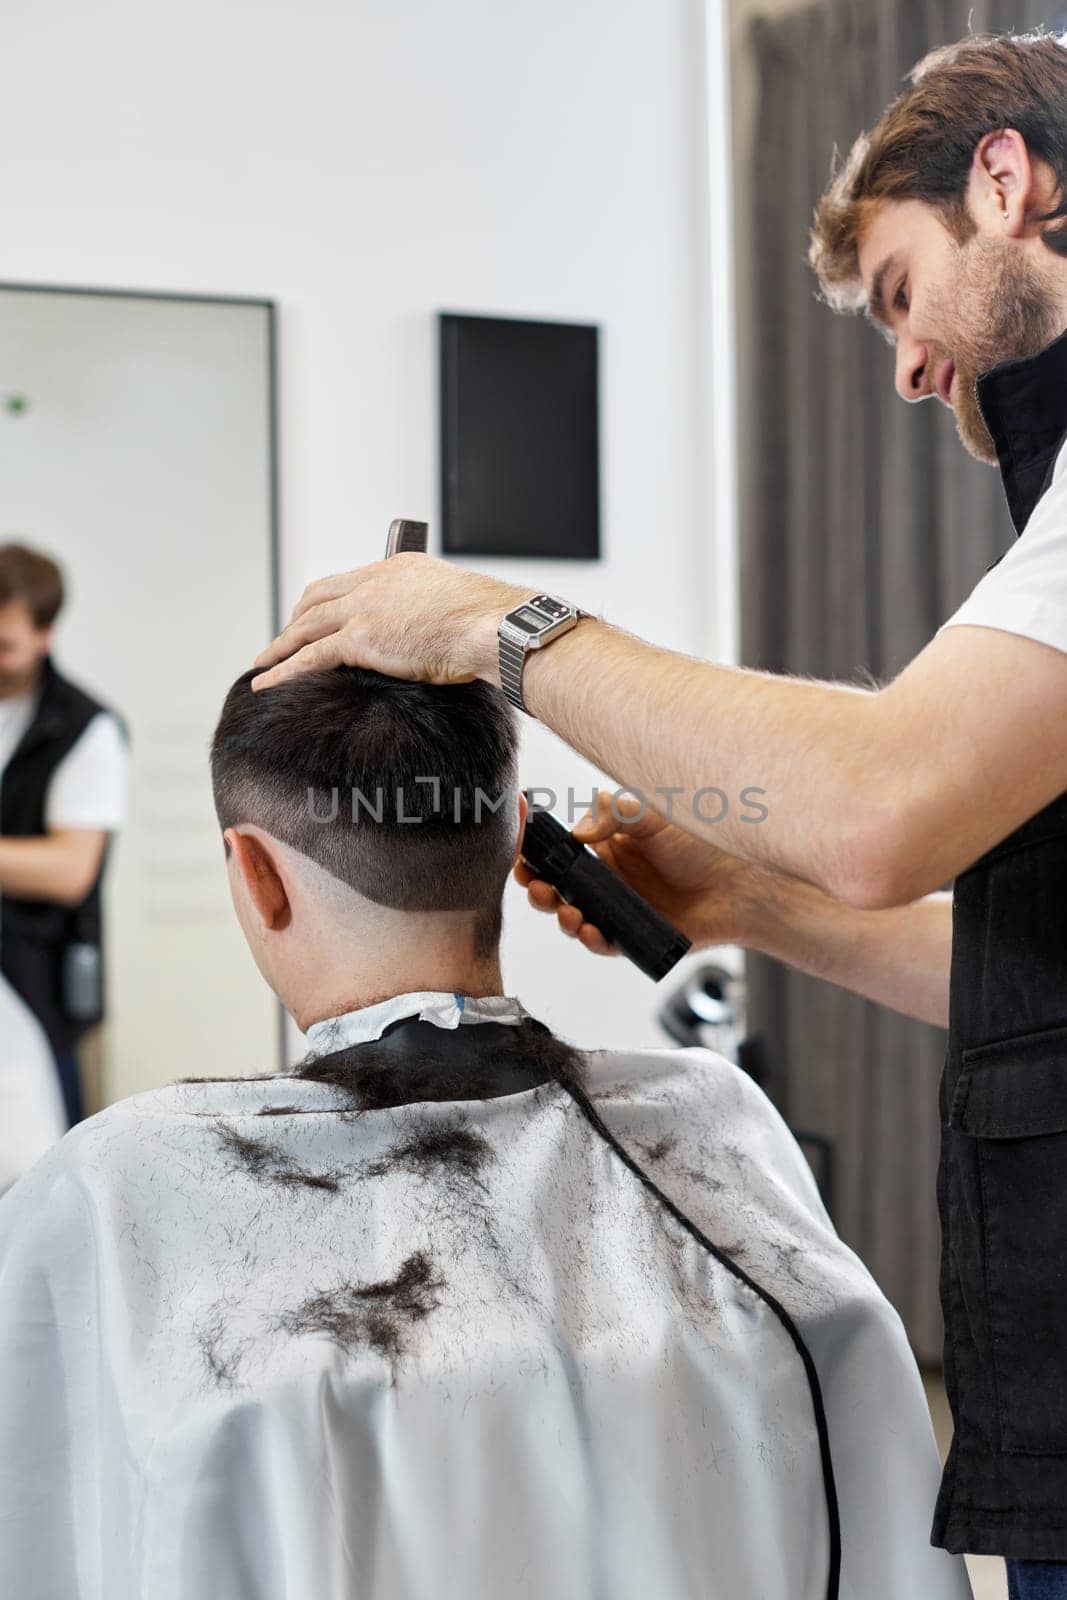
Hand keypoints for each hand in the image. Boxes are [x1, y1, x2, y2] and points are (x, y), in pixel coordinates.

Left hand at [250, 554, 530, 689]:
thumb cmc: (488, 622)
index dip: (326, 601)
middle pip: (317, 597)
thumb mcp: (455, 605)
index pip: (350, 581)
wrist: (491, 627)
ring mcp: (364, 608)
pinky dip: (284, 670)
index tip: (316, 615)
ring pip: (307, 626)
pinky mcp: (360, 638)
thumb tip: (434, 636)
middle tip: (282, 640)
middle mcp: (375, 582)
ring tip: (263, 663)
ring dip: (281, 645)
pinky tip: (268, 682)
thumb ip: (432, 613)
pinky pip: (309, 656)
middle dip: (295, 620)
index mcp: (398, 569)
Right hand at [514, 791, 761, 956]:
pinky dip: (592, 940)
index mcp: (604, 846)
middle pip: (556, 886)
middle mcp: (606, 880)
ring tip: (567, 912)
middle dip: (537, 888)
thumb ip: (616, 815)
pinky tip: (591, 932)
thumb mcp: (655, 818)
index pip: (558, 850)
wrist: (740, 886)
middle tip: (535, 887)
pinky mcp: (633, 937)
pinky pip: (604, 943)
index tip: (520, 851)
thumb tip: (578, 832)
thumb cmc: (702, 845)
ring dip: (561, 916)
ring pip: (574, 917)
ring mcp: (617, 910)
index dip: (534, 852)